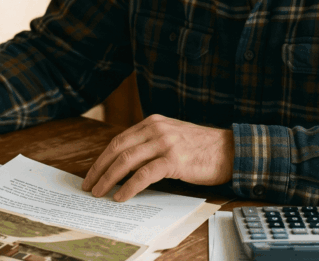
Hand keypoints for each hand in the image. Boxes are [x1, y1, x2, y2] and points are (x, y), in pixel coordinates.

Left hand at [81, 114, 233, 201]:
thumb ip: (150, 143)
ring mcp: (165, 143)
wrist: (229, 150)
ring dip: (109, 178)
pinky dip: (129, 186)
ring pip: (126, 160)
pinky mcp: (173, 159)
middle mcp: (156, 128)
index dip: (102, 158)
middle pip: (118, 148)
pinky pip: (143, 174)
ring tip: (100, 192)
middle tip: (89, 185)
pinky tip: (121, 196)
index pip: (119, 140)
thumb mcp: (172, 136)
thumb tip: (124, 164)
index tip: (92, 173)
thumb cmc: (201, 148)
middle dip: (100, 169)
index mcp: (153, 122)